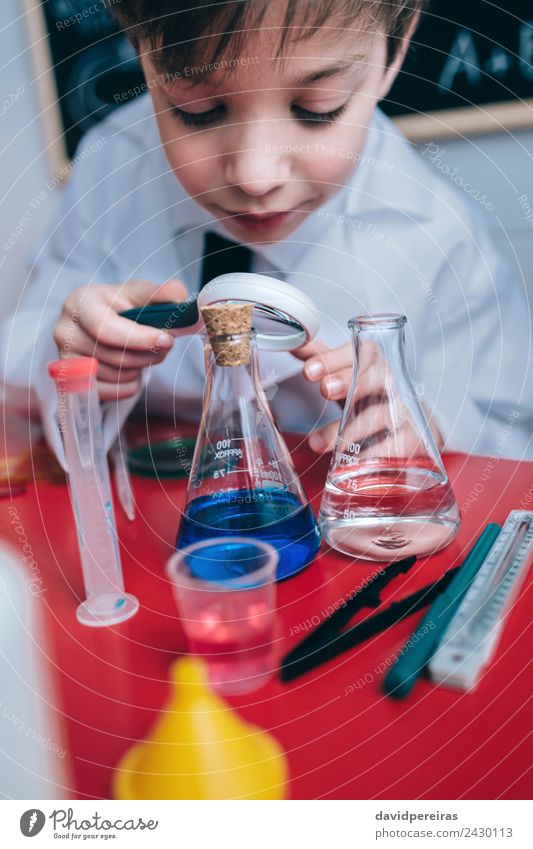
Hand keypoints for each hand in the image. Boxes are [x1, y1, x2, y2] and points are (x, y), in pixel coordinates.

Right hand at [54, 279, 186, 399]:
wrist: (97, 324)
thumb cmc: (118, 307)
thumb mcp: (138, 293)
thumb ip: (160, 293)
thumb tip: (180, 295)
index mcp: (80, 303)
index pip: (107, 329)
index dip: (140, 339)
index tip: (167, 340)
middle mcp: (64, 332)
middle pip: (114, 355)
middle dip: (148, 354)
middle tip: (165, 346)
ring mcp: (65, 359)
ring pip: (115, 375)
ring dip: (141, 368)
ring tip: (146, 353)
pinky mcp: (72, 383)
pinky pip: (111, 393)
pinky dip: (130, 384)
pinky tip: (133, 368)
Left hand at [294, 339, 442, 453]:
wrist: (409, 430)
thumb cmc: (370, 397)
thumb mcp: (347, 376)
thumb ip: (322, 359)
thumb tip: (294, 341)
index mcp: (374, 365)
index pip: (362, 351)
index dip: (336, 358)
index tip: (309, 371)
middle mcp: (392, 385)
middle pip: (378, 375)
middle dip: (351, 381)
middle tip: (325, 390)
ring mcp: (404, 413)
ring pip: (380, 415)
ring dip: (347, 429)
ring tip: (317, 443)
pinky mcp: (411, 441)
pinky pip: (392, 447)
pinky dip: (368, 455)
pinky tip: (349, 461)